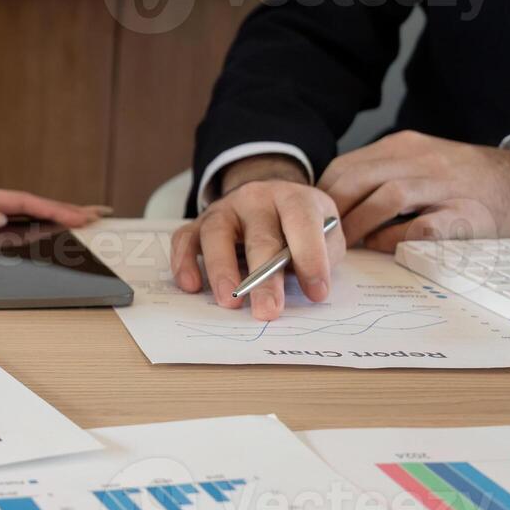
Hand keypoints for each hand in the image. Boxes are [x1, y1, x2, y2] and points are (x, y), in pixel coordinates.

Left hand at [0, 156, 101, 229]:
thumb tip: (0, 216)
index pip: (23, 203)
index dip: (55, 210)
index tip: (84, 214)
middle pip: (27, 207)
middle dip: (61, 211)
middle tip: (93, 215)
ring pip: (15, 212)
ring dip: (44, 216)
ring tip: (71, 220)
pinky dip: (19, 222)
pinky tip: (24, 226)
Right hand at [170, 154, 342, 320]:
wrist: (272, 203)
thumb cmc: (302, 229)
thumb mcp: (326, 234)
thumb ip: (323, 256)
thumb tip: (311, 288)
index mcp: (293, 198)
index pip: (301, 222)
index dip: (310, 257)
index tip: (316, 292)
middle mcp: (256, 198)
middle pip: (259, 237)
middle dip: (263, 278)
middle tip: (267, 311)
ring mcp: (224, 209)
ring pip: (216, 234)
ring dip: (221, 270)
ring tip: (228, 302)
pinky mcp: (199, 223)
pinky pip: (185, 239)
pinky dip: (183, 261)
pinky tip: (191, 285)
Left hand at [319, 131, 509, 250]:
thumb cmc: (460, 179)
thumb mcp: (417, 161)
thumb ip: (380, 172)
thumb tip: (330, 201)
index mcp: (404, 147)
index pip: (347, 166)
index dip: (324, 194)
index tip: (314, 217)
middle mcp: (422, 161)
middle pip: (360, 179)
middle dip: (335, 210)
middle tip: (324, 236)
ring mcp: (445, 186)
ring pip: (389, 198)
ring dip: (361, 224)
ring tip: (348, 245)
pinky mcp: (465, 215)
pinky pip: (423, 226)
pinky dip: (397, 238)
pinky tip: (385, 247)